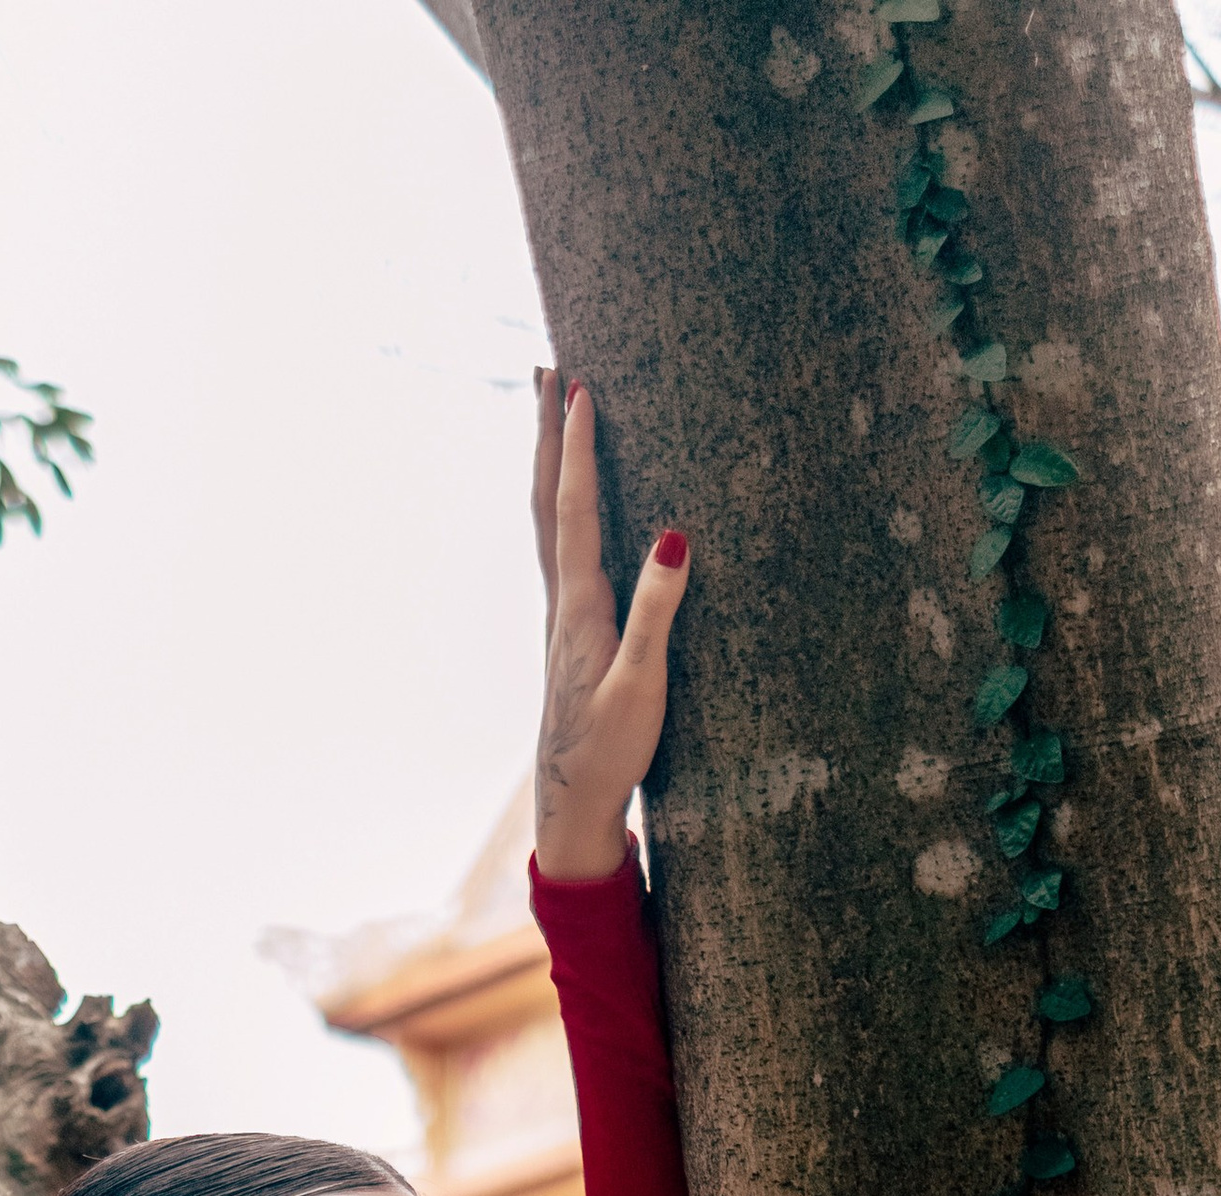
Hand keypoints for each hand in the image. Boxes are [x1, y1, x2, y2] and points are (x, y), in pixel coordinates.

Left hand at [531, 372, 689, 883]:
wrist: (574, 800)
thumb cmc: (611, 749)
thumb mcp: (642, 685)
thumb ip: (656, 613)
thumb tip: (673, 539)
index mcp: (580, 606)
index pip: (574, 509)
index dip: (578, 448)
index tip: (579, 388)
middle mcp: (562, 600)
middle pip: (547, 500)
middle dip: (549, 434)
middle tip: (548, 370)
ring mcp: (563, 613)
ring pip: (548, 519)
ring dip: (550, 461)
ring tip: (552, 412)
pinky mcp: (570, 629)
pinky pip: (561, 545)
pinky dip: (561, 503)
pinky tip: (569, 499)